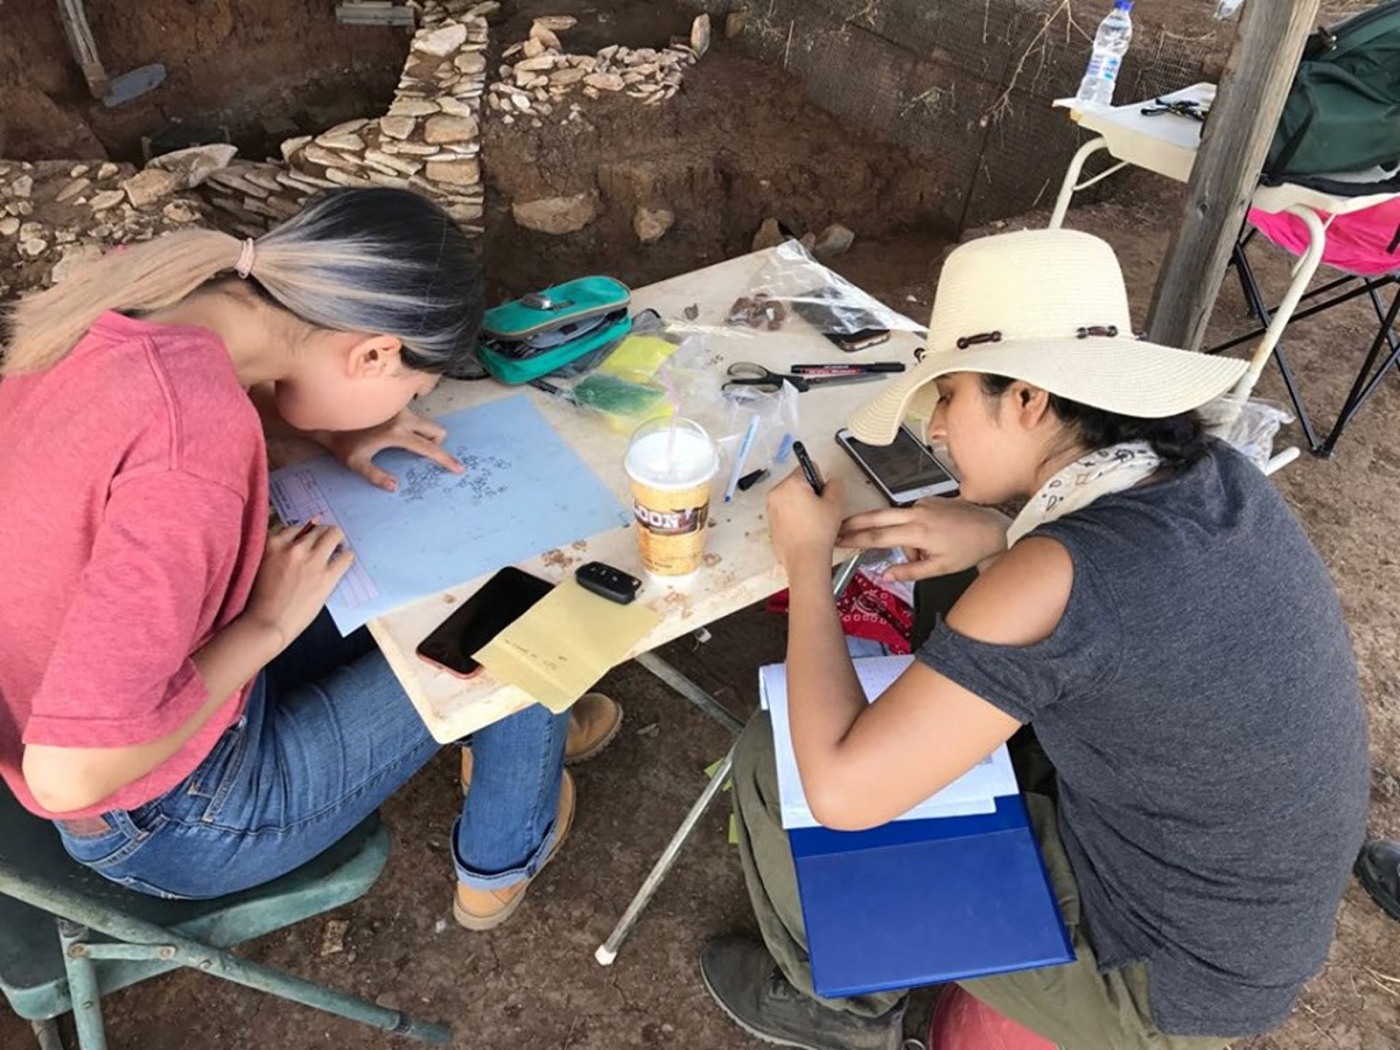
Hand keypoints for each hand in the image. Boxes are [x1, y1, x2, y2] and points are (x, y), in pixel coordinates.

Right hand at [244, 521, 353, 645]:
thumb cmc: (260, 600)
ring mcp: (311, 561)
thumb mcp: (261, 566)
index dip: (304, 536)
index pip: (296, 528)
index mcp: (273, 543)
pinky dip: (346, 557)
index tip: (309, 542)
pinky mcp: (326, 576)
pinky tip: (343, 561)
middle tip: (325, 545)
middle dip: (321, 536)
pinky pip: (345, 556)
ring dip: (336, 542)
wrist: (266, 624)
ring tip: (336, 549)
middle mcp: (293, 548)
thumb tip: (300, 540)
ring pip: (334, 535)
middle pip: (317, 529)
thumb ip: (277, 552)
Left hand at [319, 409, 463, 490]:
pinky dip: (412, 425)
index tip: (458, 468)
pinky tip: (389, 431)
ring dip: (422, 434)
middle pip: (437, 430)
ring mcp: (401, 407)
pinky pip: (415, 415)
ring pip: (427, 421)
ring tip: (399, 443)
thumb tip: (394, 486)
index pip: (429, 448)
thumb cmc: (343, 442)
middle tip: (418, 453)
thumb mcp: (356, 463)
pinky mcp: (396, 402)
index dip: (445, 460)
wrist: (330, 416)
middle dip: (435, 443)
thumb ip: (375, 476)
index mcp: (396, 433)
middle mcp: (403, 416)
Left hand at [767, 470, 845, 572]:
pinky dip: (794, 517)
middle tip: (819, 511)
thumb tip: (831, 482)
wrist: (805, 560)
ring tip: (812, 522)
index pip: (808, 468)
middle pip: (797, 483)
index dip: (820, 481)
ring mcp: (771, 509)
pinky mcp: (771, 523)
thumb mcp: (835, 503)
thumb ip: (835, 485)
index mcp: (790, 484)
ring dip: (802, 505)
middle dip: (809, 493)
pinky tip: (804, 529)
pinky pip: (785, 512)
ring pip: (791, 498)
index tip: (823, 497)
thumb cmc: (819, 532)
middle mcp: (776, 493)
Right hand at [837, 499, 1009, 580]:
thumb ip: (910, 572)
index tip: (840, 540)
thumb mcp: (940, 568)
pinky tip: (925, 539)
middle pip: (877, 516)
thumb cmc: (968, 548)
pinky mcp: (928, 500)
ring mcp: (923, 504)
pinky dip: (909, 528)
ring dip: (890, 532)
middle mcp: (918, 513)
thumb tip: (887, 575)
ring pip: (894, 518)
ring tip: (909, 550)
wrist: (990, 528)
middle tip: (838, 528)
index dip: (856, 538)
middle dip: (855, 522)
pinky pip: (909, 515)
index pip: (879, 536)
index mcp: (919, 532)